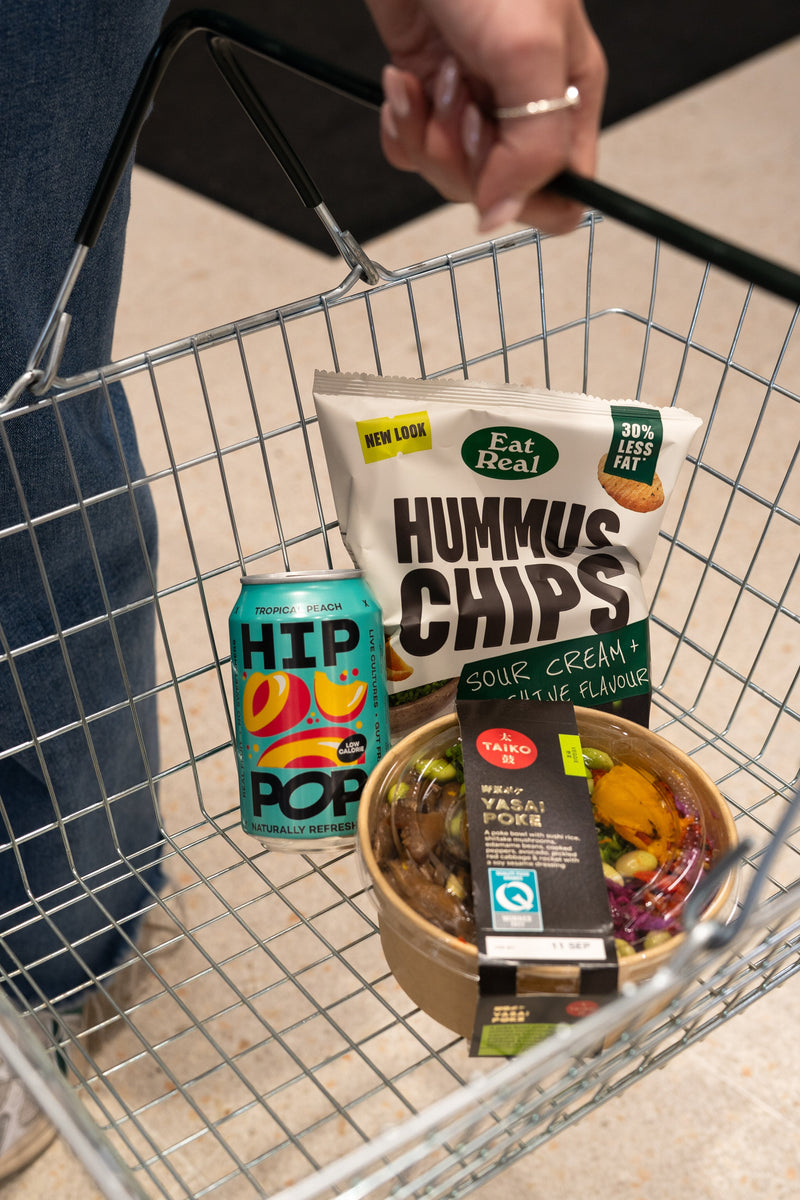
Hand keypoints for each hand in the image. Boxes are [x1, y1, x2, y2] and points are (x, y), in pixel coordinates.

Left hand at [364, 0, 606, 233]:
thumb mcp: (529, 52)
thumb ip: (532, 146)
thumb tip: (506, 216)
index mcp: (570, 99)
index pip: (563, 194)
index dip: (522, 195)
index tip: (495, 158)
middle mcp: (524, 108)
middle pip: (497, 191)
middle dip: (463, 156)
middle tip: (455, 99)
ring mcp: (475, 103)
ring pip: (450, 173)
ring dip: (427, 132)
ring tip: (430, 78)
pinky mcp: (428, 94)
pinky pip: (412, 148)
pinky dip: (399, 123)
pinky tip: (403, 81)